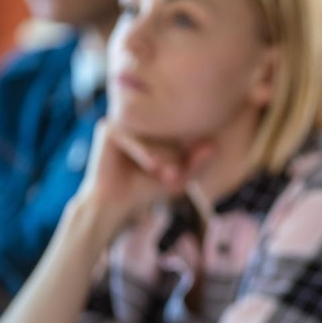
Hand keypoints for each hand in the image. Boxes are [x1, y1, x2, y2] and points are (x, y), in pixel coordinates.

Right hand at [75, 121, 213, 234]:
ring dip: (164, 154)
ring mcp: (126, 121)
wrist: (116, 202)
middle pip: (168, 128)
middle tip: (176, 175)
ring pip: (152, 132)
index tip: (191, 168)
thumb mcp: (178, 178)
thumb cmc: (148, 188)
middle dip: (176, 153)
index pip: (182, 129)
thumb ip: (194, 163)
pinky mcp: (109, 128)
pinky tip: (152, 167)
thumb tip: (212, 146)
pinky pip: (132, 136)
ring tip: (170, 174)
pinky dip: (144, 152)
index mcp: (160, 127)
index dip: (190, 148)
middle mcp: (143, 120)